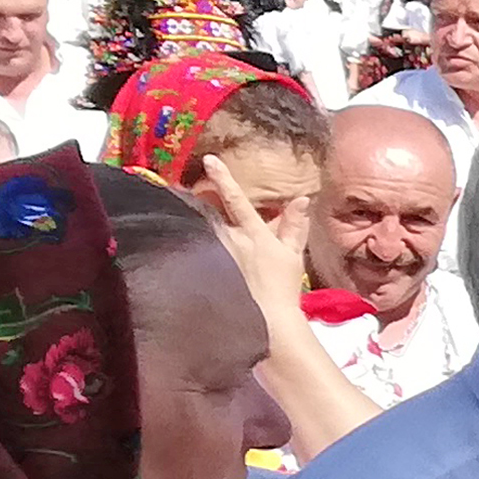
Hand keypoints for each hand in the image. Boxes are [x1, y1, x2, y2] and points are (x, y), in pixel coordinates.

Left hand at [189, 151, 312, 316]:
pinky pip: (198, 248)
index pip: (236, 200)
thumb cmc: (283, 287)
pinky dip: (192, 241)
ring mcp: (216, 256)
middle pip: (208, 211)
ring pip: (200, 228)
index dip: (224, 178)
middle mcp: (230, 241)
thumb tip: (301, 199)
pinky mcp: (206, 270)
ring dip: (193, 218)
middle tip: (182, 186)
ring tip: (177, 208)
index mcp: (252, 234)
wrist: (269, 320)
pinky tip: (181, 242)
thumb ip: (295, 225)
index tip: (209, 158)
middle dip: (197, 198)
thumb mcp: (292, 254)